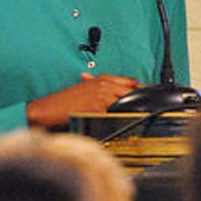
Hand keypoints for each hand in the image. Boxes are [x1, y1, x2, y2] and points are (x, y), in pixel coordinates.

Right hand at [26, 73, 142, 127]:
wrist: (48, 109)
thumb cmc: (63, 101)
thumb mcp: (82, 89)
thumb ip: (98, 88)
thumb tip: (115, 94)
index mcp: (100, 78)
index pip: (129, 81)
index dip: (142, 89)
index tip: (150, 96)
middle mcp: (103, 84)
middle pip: (131, 90)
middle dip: (142, 100)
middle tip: (151, 108)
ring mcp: (101, 95)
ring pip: (126, 101)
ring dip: (134, 109)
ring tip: (144, 116)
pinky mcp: (98, 107)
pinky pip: (115, 112)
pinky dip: (122, 117)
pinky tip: (129, 122)